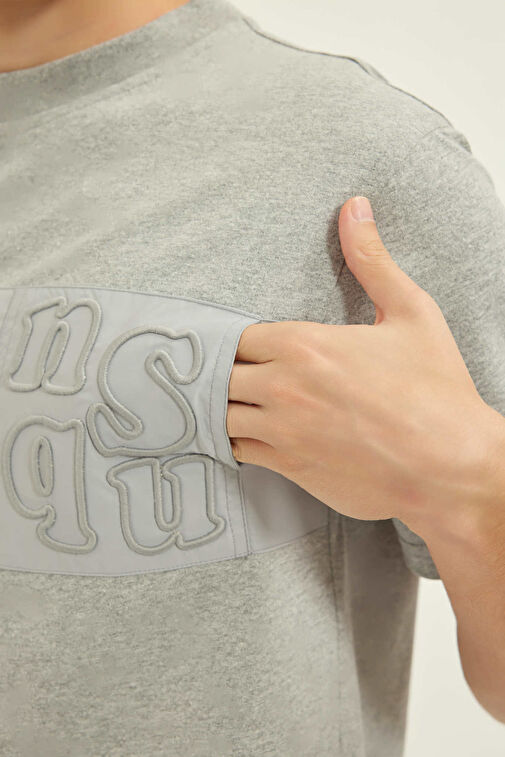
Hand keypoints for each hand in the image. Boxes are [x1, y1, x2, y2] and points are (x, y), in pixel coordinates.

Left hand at [226, 196, 504, 535]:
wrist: (450, 465)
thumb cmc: (436, 392)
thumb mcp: (410, 313)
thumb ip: (372, 261)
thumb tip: (355, 208)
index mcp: (306, 344)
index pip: (237, 335)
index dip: (236, 339)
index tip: (245, 345)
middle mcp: (285, 386)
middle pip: (219, 372)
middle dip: (223, 370)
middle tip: (233, 372)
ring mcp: (283, 430)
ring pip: (218, 413)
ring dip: (221, 405)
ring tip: (233, 401)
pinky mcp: (288, 467)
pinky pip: (235, 450)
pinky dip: (233, 440)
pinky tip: (247, 433)